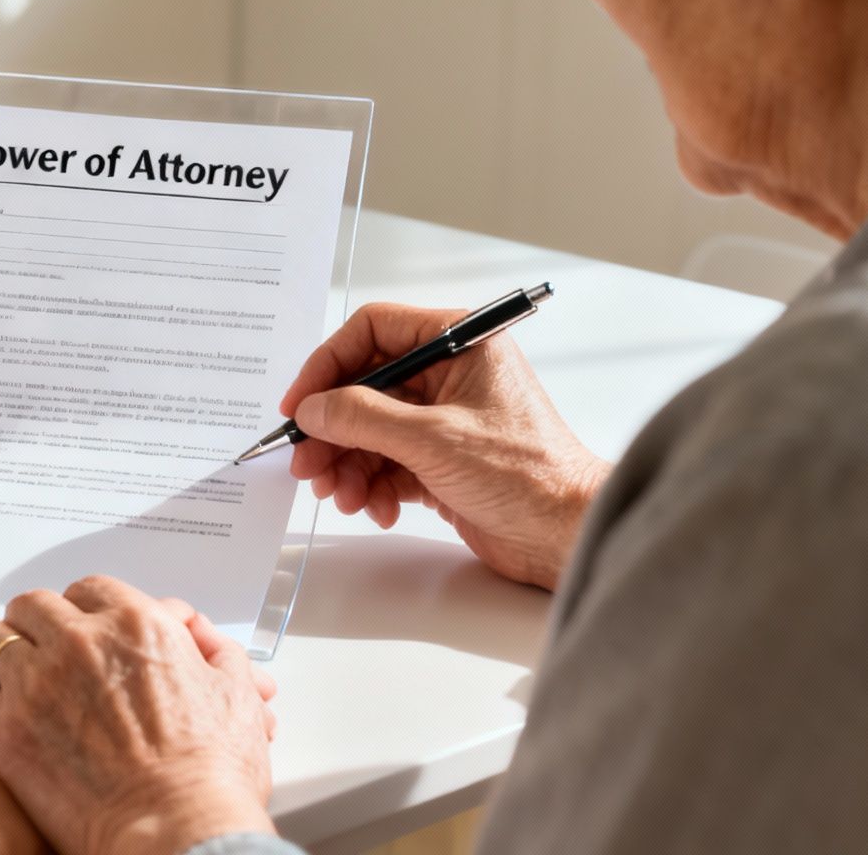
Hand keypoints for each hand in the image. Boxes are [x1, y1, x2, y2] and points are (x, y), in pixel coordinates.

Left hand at [0, 577, 278, 854]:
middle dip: (33, 623)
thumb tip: (204, 643)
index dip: (81, 607)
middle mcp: (81, 643)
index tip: (76, 622)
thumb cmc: (208, 777)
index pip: (91, 590)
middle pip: (34, 607)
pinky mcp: (3, 729)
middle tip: (33, 642)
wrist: (175, 830)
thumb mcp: (234, 699)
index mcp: (136, 626)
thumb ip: (217, 657)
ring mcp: (36, 683)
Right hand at [282, 302, 610, 590]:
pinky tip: (378, 509)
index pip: (374, 331)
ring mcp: (445, 419)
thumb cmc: (527, 475)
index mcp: (460, 343)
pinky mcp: (443, 461)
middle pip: (365, 388)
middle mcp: (451, 374)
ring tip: (343, 497)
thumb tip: (314, 409)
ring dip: (349, 465)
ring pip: (371, 431)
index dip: (328, 365)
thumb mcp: (432, 439)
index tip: (300, 404)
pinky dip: (374, 487)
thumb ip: (363, 417)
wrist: (567, 535)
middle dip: (334, 430)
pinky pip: (388, 464)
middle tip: (308, 465)